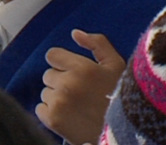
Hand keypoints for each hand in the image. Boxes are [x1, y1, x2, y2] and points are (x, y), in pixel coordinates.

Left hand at [36, 30, 126, 144]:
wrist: (125, 132)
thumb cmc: (121, 96)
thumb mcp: (116, 65)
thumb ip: (97, 43)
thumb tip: (75, 33)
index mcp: (82, 68)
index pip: (52, 55)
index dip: (61, 62)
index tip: (72, 72)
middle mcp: (68, 83)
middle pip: (48, 74)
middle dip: (60, 81)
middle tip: (78, 92)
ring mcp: (59, 103)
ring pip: (45, 92)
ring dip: (56, 97)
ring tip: (75, 105)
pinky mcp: (53, 120)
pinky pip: (40, 109)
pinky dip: (50, 112)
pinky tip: (68, 116)